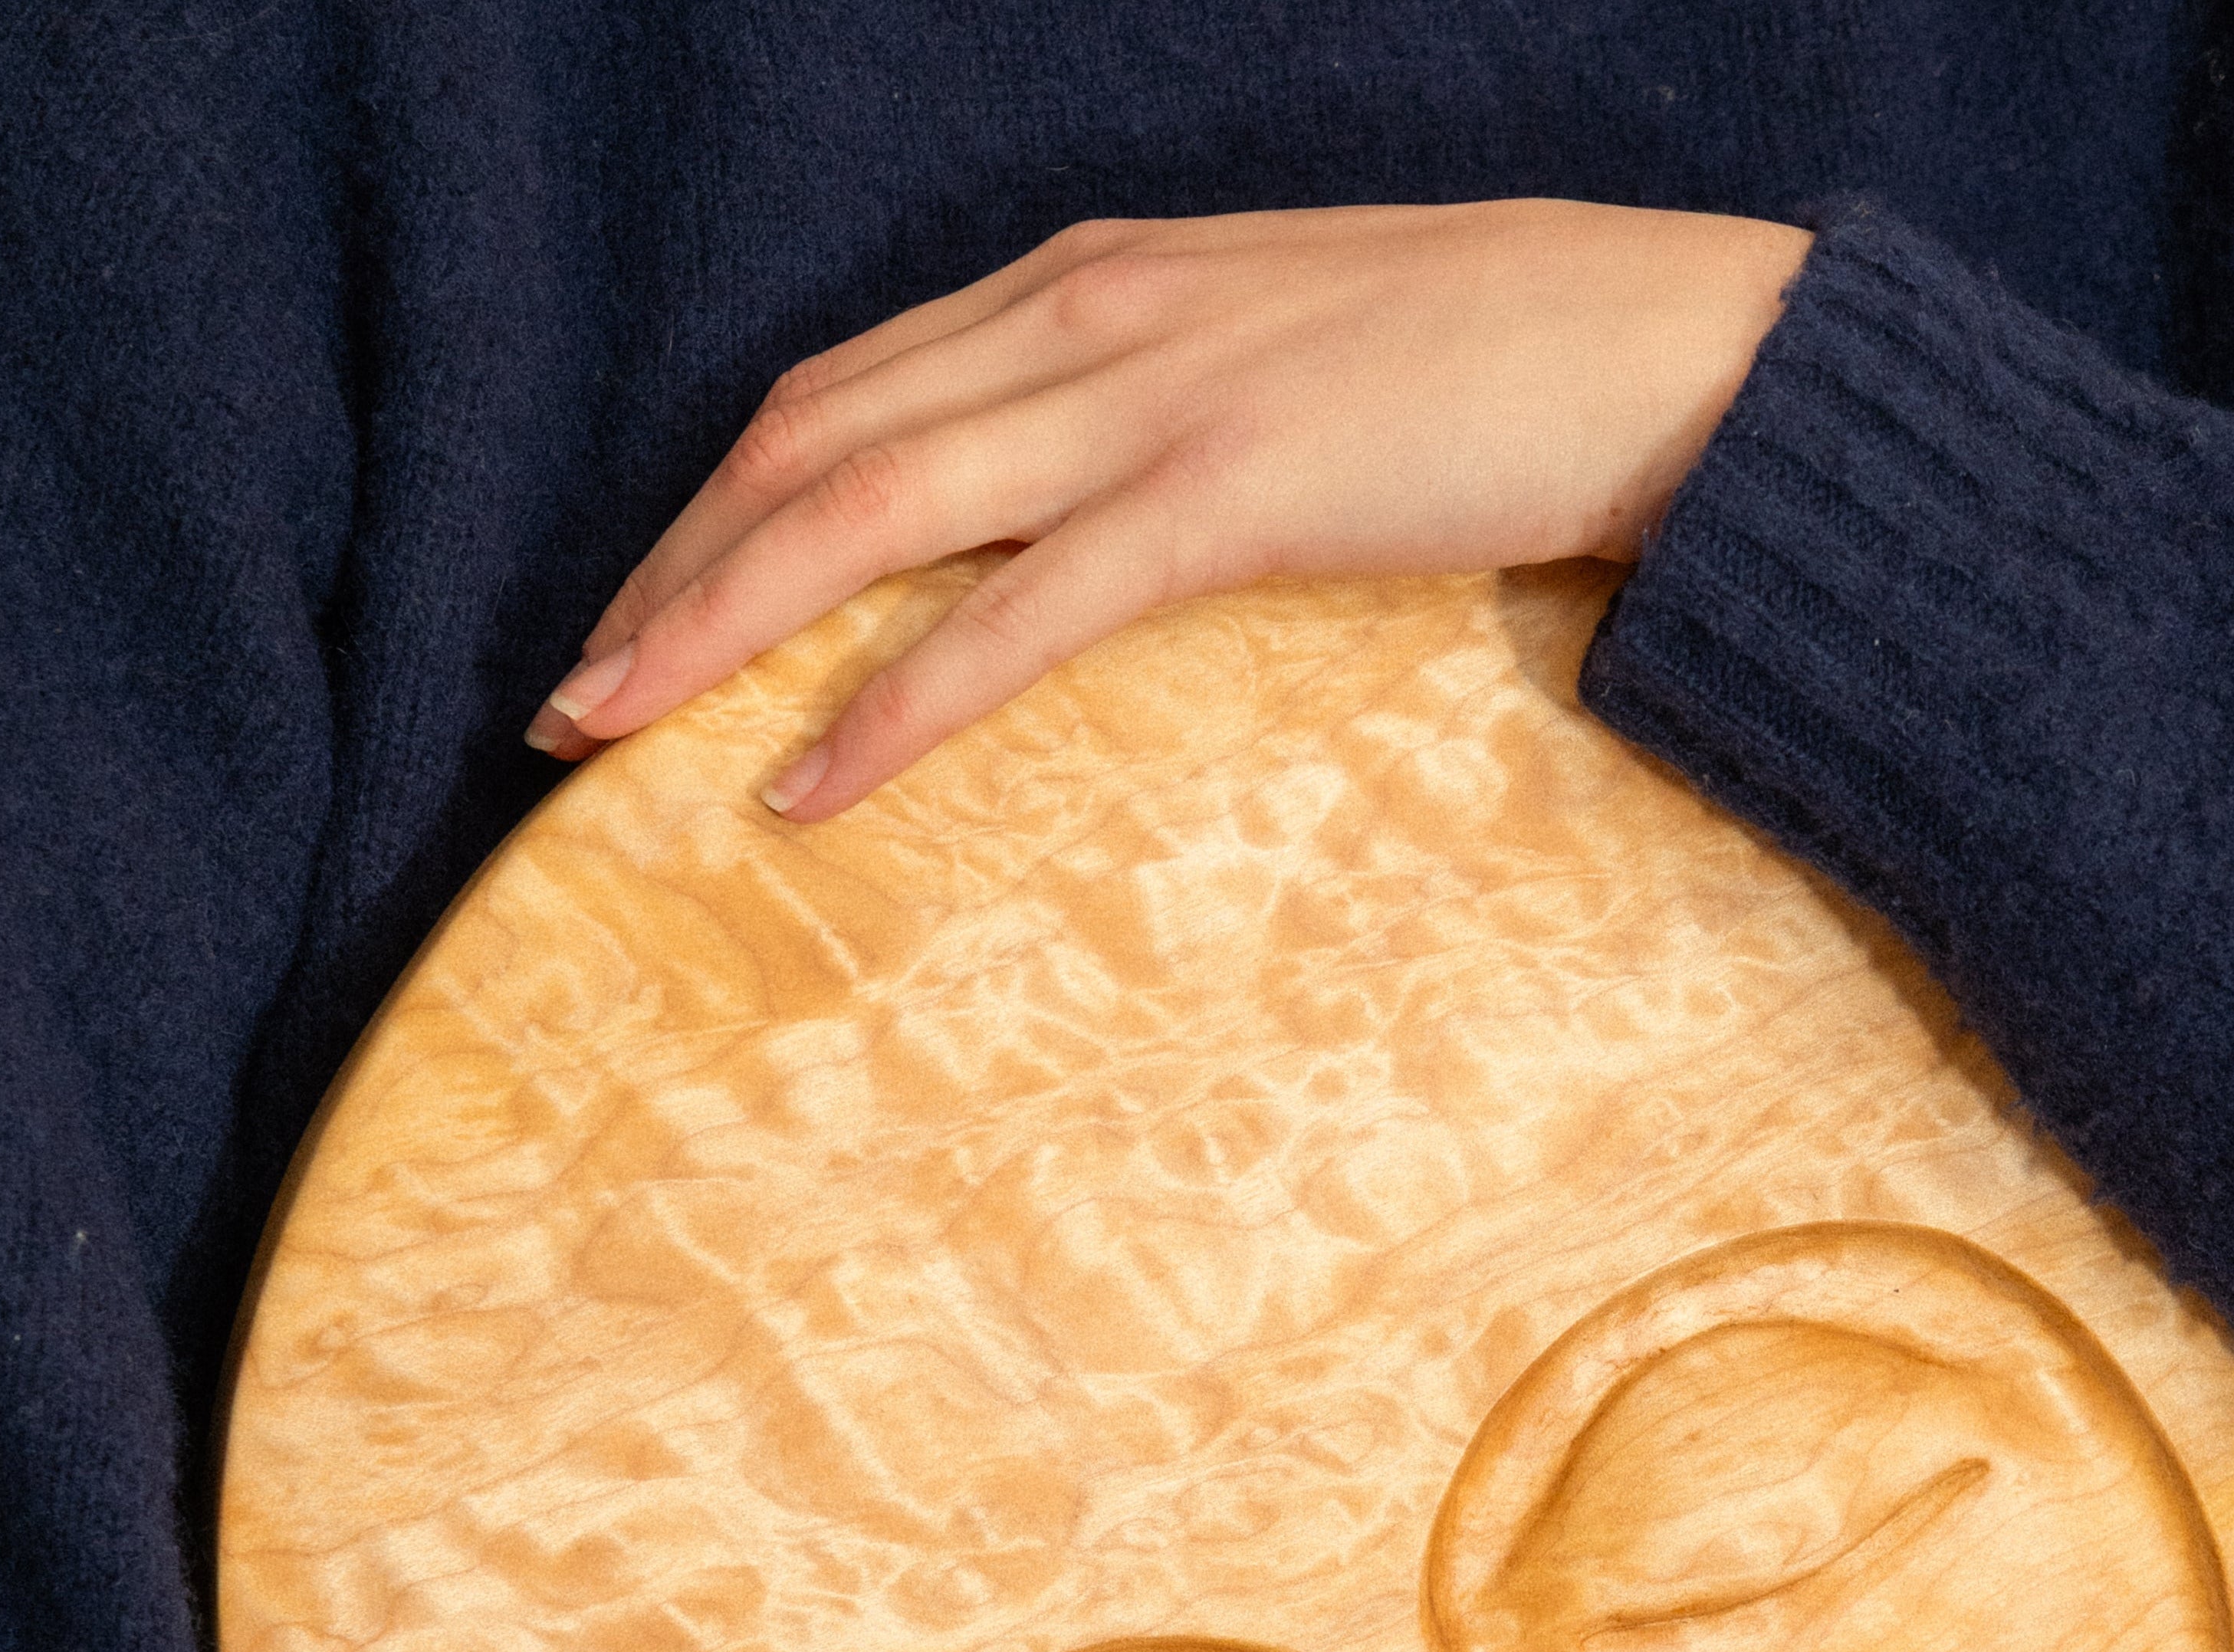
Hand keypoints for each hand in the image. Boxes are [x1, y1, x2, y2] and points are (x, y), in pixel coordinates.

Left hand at [526, 200, 1810, 818]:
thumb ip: (1151, 424)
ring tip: (609, 734)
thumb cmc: (1493, 373)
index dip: (713, 507)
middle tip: (560, 704)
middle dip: (663, 574)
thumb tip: (1069, 530)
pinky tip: (811, 786)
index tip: (632, 617)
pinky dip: (899, 702)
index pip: (842, 390)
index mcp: (1089, 283)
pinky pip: (1022, 615)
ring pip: (868, 505)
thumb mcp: (1277, 371)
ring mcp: (1154, 397)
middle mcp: (1085, 314)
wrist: (1673, 343)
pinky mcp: (1232, 494)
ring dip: (716, 624)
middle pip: (808, 440)